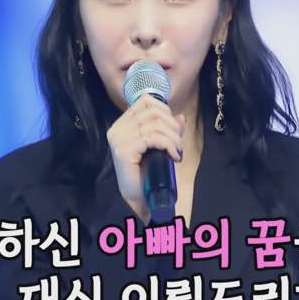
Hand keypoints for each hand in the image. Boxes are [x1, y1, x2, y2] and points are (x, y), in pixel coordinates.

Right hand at [106, 95, 184, 221]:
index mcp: (122, 124)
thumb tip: (181, 116)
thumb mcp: (159, 146)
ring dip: (173, 137)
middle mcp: (117, 129)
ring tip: (177, 151)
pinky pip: (154, 138)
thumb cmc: (148, 173)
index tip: (173, 129)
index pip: (145, 101)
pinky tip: (174, 156)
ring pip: (156, 124)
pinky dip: (170, 145)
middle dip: (172, 126)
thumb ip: (168, 130)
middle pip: (153, 111)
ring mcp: (119, 139)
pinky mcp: (124, 150)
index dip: (165, 111)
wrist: (140, 198)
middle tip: (178, 143)